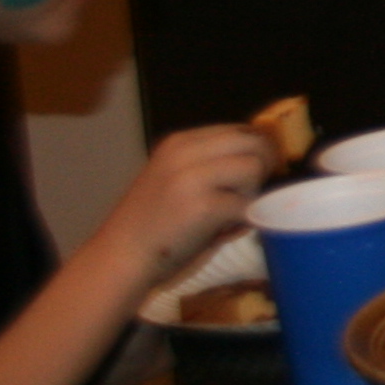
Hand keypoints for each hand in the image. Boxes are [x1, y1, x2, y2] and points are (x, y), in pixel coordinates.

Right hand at [99, 126, 269, 284]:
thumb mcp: (174, 176)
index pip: (239, 129)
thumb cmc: (152, 222)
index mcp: (180, 142)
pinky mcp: (202, 206)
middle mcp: (185, 152)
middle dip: (263, 166)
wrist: (121, 255)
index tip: (256, 172)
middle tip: (252, 191)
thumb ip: (209, 163)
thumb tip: (263, 158)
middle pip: (253, 141)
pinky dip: (243, 219)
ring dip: (251, 193)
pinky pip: (246, 204)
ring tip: (230, 212)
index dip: (256, 151)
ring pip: (254, 168)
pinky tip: (222, 230)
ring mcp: (192, 178)